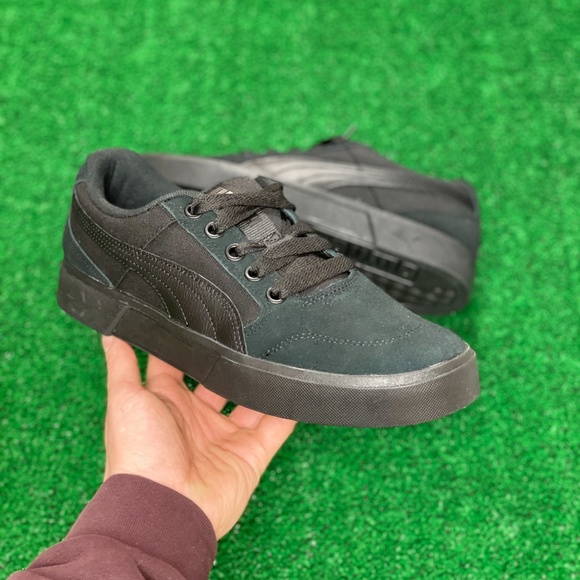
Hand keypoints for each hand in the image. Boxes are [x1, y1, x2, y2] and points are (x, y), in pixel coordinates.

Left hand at [102, 335, 295, 538]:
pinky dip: (289, 411)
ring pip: (251, 402)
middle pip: (220, 383)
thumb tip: (109, 330)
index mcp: (168, 403)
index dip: (190, 346)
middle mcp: (197, 419)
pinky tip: (298, 388)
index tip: (204, 320)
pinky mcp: (250, 455)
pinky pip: (276, 428)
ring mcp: (225, 438)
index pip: (180, 366)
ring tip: (277, 355)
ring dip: (261, 384)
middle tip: (248, 335)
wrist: (164, 509)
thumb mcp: (124, 398)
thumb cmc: (138, 453)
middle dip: (231, 363)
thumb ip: (122, 363)